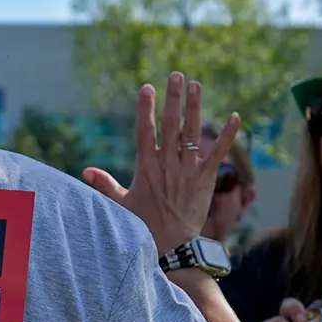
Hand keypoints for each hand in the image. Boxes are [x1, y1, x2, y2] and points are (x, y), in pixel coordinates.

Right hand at [84, 74, 237, 252]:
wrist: (171, 245)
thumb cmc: (143, 226)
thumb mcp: (121, 203)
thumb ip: (105, 183)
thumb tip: (86, 170)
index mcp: (146, 166)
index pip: (145, 130)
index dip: (146, 108)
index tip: (147, 88)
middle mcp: (167, 163)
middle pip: (170, 124)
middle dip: (173, 98)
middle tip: (176, 75)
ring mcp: (187, 170)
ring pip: (191, 132)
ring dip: (195, 107)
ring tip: (196, 85)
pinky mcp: (205, 179)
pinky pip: (218, 153)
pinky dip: (227, 135)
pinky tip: (235, 116)